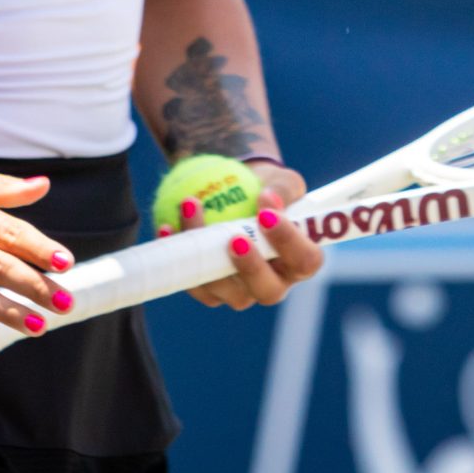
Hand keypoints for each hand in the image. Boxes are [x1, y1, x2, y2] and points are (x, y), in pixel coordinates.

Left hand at [168, 162, 323, 309]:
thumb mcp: (282, 181)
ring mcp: (240, 291)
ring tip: (191, 210)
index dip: (289, 243)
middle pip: (268, 291)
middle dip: (250, 268)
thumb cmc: (268, 188)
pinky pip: (194, 282)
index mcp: (300, 259)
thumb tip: (268, 198)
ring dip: (205, 254)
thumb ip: (283, 188)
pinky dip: (180, 256)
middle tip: (235, 238)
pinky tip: (168, 227)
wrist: (237, 194)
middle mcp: (274, 282)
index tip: (266, 214)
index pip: (305, 261)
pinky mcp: (210, 290)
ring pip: (224, 289)